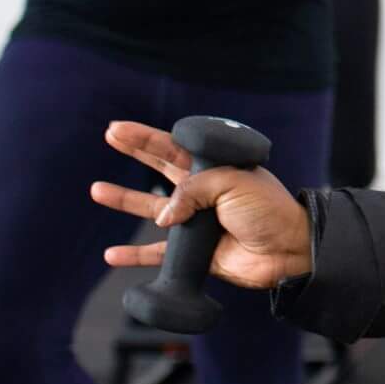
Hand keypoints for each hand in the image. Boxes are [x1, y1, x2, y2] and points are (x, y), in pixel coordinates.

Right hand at [92, 122, 311, 287]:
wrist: (287, 250)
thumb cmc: (268, 210)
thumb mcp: (232, 183)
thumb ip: (192, 191)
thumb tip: (162, 216)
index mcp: (215, 169)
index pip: (176, 147)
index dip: (148, 138)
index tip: (120, 128)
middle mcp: (203, 192)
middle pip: (160, 169)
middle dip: (135, 153)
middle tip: (109, 136)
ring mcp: (196, 222)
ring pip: (151, 209)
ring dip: (124, 200)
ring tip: (97, 189)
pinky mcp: (193, 253)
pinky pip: (156, 254)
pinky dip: (133, 255)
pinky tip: (111, 254)